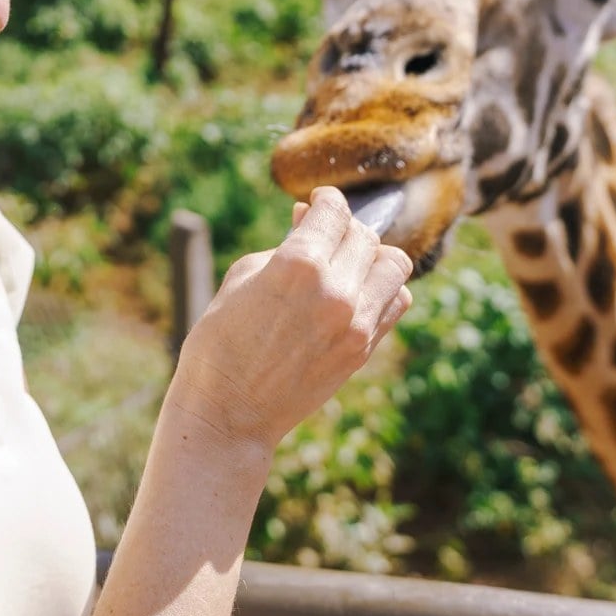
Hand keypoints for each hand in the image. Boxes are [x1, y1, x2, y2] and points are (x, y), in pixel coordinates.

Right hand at [170, 188, 413, 454]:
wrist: (231, 413)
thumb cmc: (219, 343)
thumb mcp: (242, 278)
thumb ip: (284, 244)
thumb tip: (310, 218)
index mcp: (299, 264)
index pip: (334, 211)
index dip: (325, 201)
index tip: (318, 204)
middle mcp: (336, 289)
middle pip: (364, 234)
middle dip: (344, 228)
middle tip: (324, 236)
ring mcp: (355, 322)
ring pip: (393, 264)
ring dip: (372, 255)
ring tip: (346, 264)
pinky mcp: (364, 349)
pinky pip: (396, 302)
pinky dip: (383, 289)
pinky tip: (355, 293)